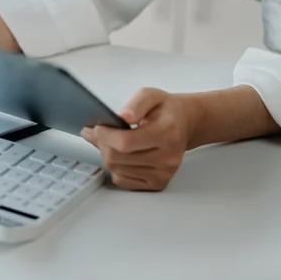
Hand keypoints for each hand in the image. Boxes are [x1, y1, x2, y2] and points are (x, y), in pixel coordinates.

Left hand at [80, 87, 197, 190]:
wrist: (184, 124)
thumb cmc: (164, 110)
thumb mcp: (150, 95)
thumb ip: (135, 104)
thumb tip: (122, 116)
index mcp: (167, 133)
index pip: (125, 142)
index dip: (104, 135)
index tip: (97, 128)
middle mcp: (168, 157)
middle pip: (117, 158)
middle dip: (102, 144)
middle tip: (100, 133)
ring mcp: (164, 173)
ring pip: (117, 170)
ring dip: (107, 155)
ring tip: (112, 142)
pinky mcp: (158, 183)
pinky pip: (123, 181)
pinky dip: (115, 168)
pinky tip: (122, 156)